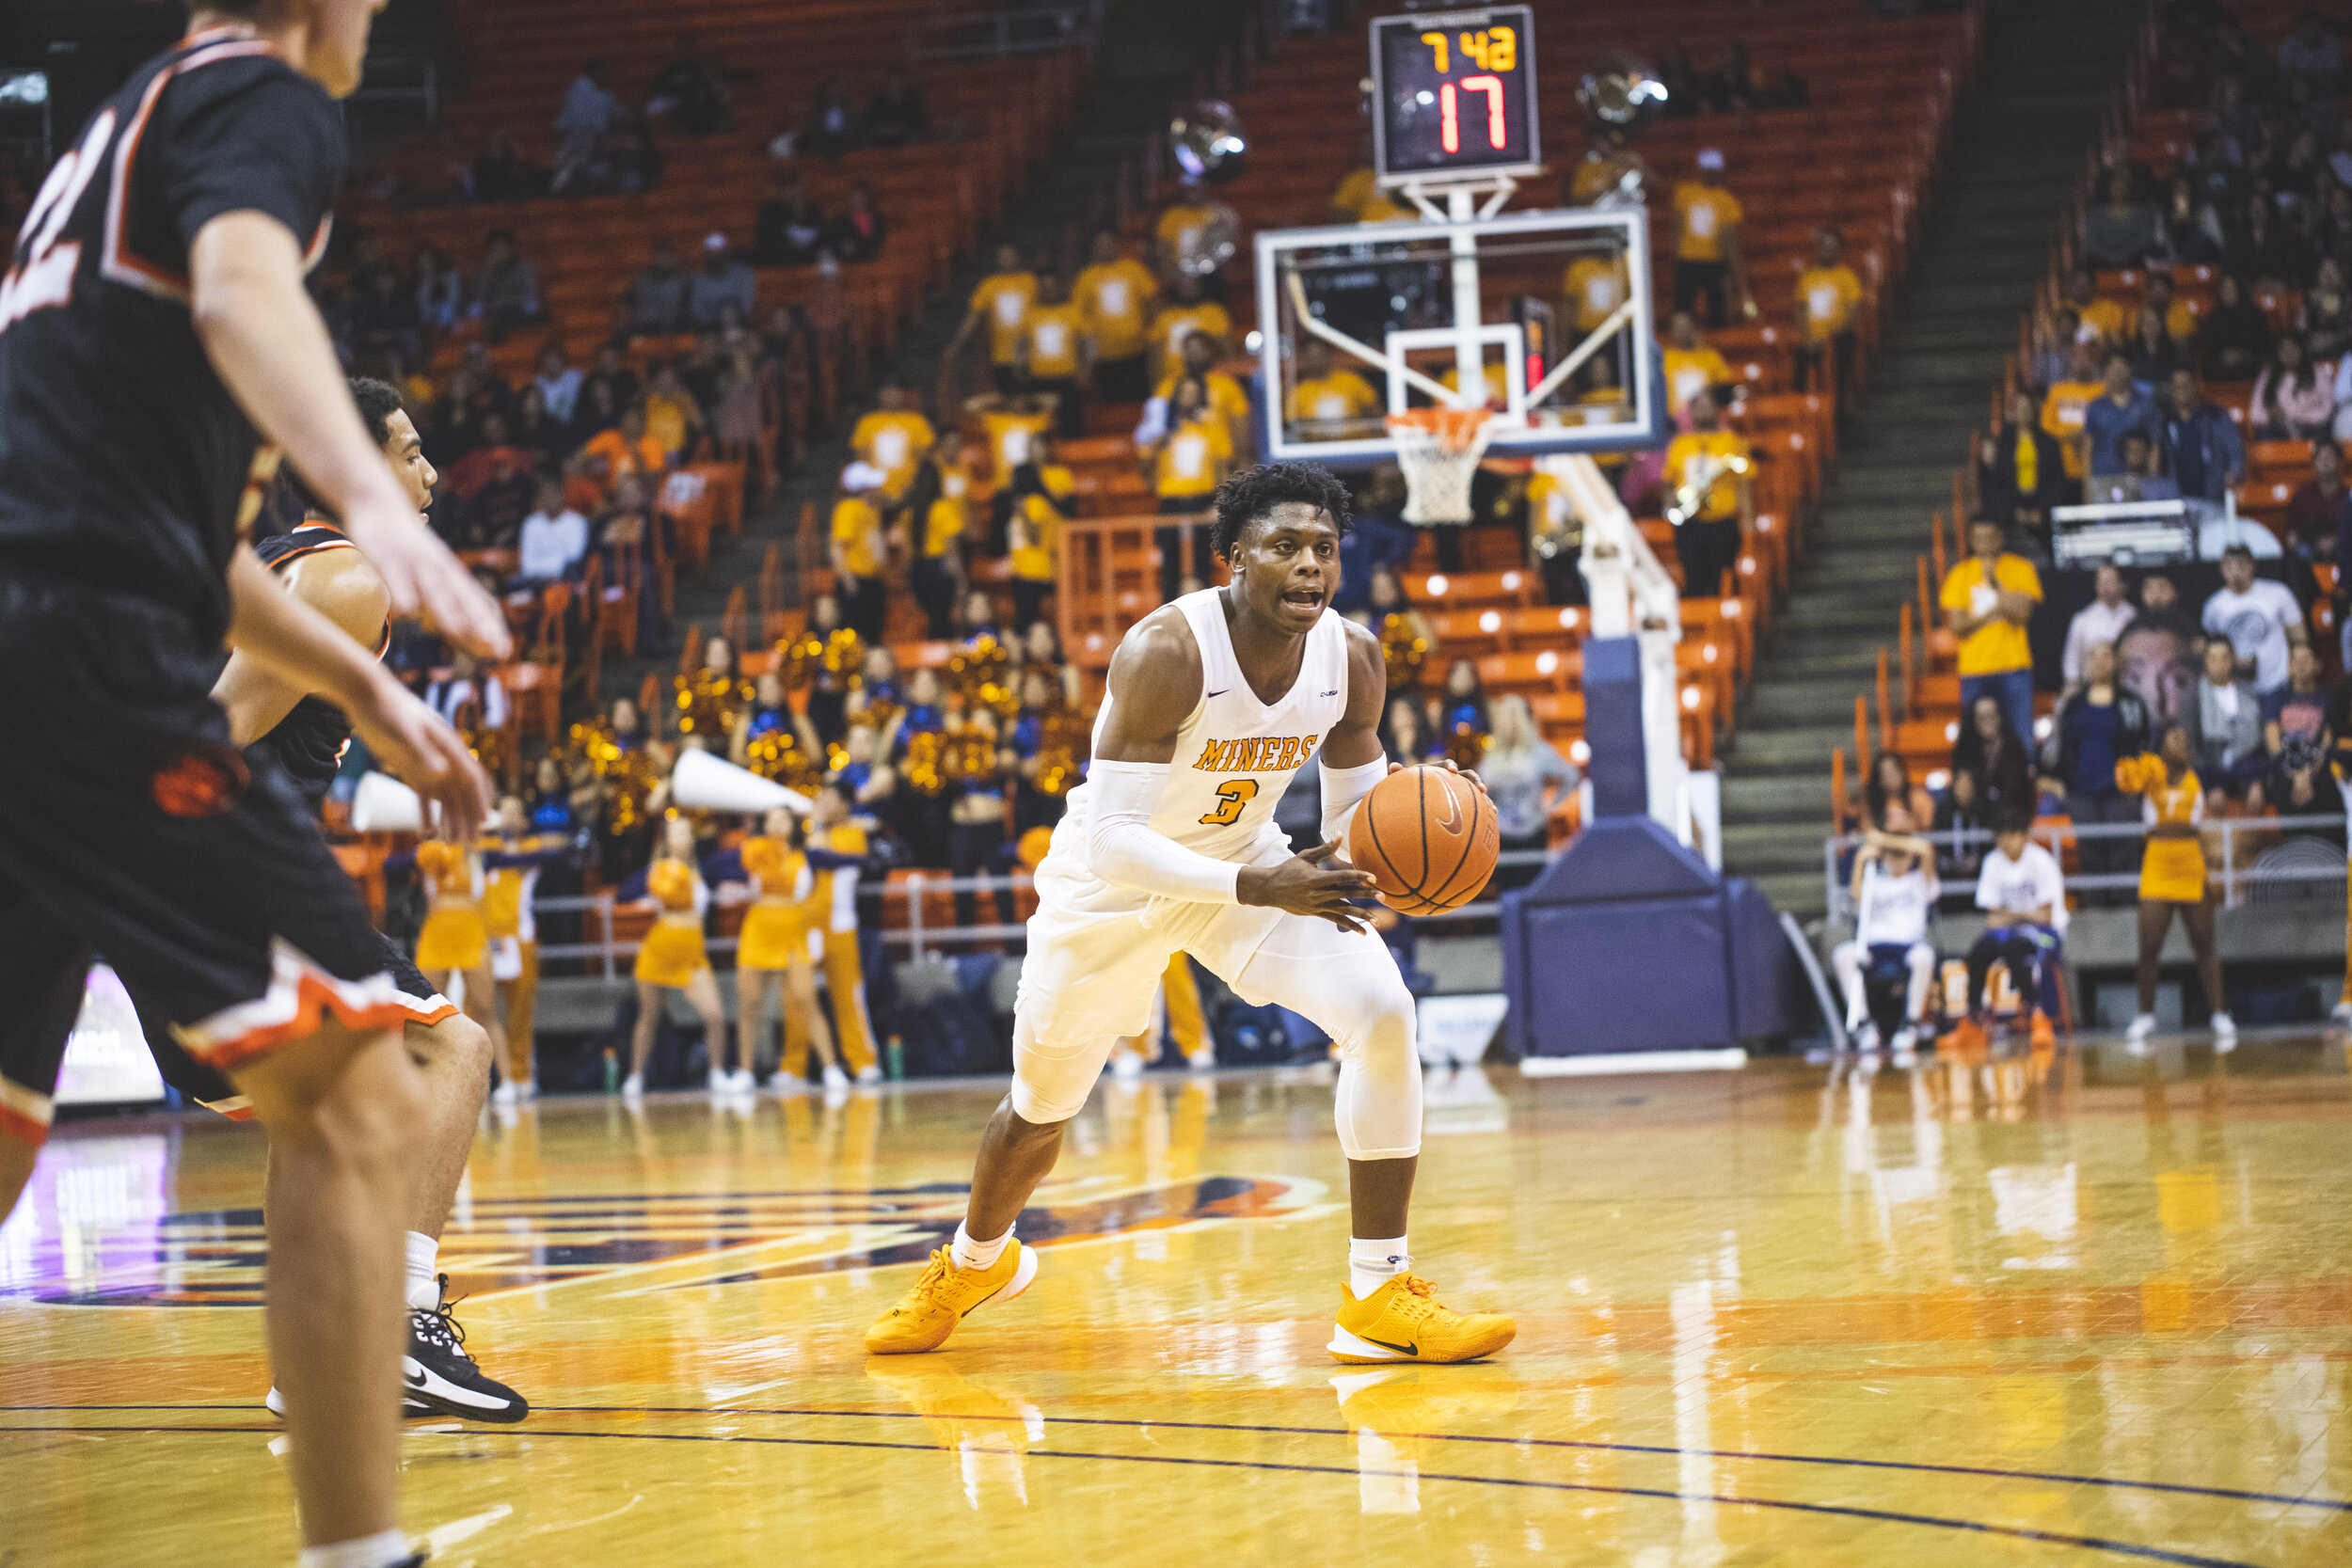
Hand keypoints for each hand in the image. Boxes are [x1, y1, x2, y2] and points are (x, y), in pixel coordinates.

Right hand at [340, 493, 512, 658]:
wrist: (379, 504)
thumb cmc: (408, 548)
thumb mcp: (432, 572)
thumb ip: (445, 600)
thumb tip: (462, 633)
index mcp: (451, 575)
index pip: (476, 604)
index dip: (490, 627)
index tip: (504, 652)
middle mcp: (439, 569)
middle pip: (463, 599)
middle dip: (480, 624)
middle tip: (495, 649)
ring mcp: (414, 562)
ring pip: (435, 587)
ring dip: (447, 609)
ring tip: (458, 632)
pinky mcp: (387, 556)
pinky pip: (395, 576)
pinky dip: (402, 592)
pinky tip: (407, 611)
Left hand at [345, 670, 493, 841]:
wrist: (365, 693)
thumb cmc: (387, 710)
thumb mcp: (403, 731)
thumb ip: (421, 752)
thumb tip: (441, 774)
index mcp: (449, 747)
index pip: (472, 778)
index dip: (479, 800)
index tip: (483, 823)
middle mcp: (442, 757)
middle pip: (461, 793)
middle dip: (466, 818)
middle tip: (465, 844)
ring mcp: (426, 762)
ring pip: (444, 797)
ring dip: (450, 819)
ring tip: (450, 843)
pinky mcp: (408, 766)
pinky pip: (422, 795)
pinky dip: (425, 813)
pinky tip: (425, 831)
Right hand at [1236, 838, 1376, 932]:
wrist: (1270, 889)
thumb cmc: (1288, 869)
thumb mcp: (1305, 856)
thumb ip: (1325, 849)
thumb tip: (1340, 836)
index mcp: (1317, 878)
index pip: (1341, 877)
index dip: (1358, 876)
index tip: (1373, 877)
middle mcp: (1319, 893)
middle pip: (1346, 894)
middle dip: (1365, 895)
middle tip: (1383, 896)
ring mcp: (1318, 905)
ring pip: (1344, 911)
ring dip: (1361, 915)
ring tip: (1377, 919)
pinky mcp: (1317, 913)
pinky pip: (1337, 921)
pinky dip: (1351, 926)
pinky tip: (1364, 931)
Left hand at [1395, 755, 1489, 801]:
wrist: (1415, 792)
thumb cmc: (1408, 786)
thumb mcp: (1402, 781)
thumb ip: (1398, 774)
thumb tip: (1391, 765)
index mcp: (1437, 770)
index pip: (1445, 765)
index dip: (1450, 765)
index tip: (1452, 771)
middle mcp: (1451, 777)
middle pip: (1466, 775)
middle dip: (1474, 780)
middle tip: (1481, 788)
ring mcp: (1458, 789)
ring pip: (1474, 790)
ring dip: (1484, 797)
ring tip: (1492, 808)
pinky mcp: (1462, 800)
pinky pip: (1475, 804)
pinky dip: (1484, 809)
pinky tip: (1492, 817)